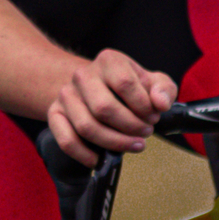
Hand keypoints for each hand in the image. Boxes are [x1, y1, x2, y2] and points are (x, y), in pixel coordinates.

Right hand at [45, 48, 177, 166]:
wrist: (97, 87)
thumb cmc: (128, 88)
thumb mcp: (153, 82)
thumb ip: (164, 89)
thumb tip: (160, 103)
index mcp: (109, 60)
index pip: (125, 83)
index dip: (143, 106)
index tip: (153, 116)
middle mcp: (83, 75)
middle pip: (104, 108)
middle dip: (130, 126)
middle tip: (145, 132)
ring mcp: (66, 95)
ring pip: (86, 127)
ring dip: (114, 142)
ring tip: (132, 144)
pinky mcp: (55, 114)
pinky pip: (66, 140)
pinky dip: (84, 154)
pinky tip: (100, 158)